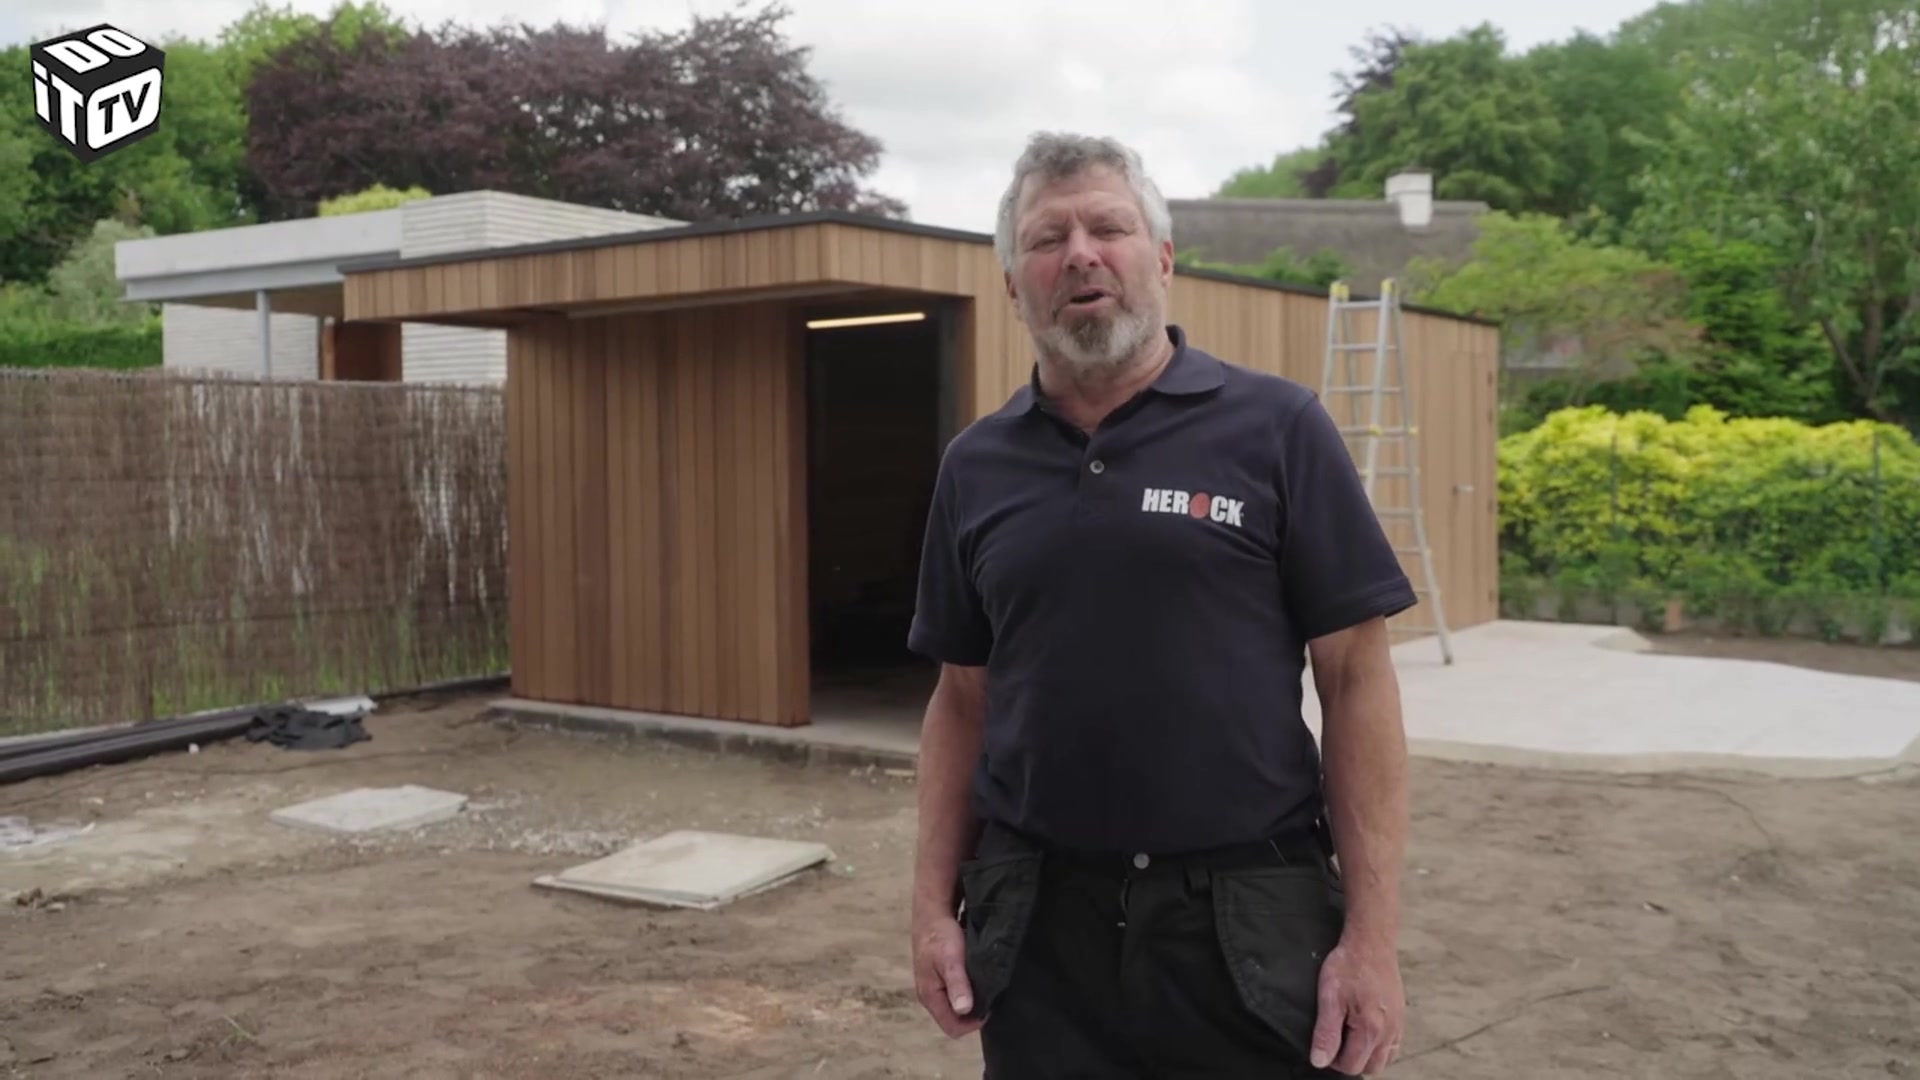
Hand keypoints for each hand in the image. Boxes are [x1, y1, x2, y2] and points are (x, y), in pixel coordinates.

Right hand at [912, 911, 981, 1037]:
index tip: (989, 1008)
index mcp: (929, 996)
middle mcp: (930, 995)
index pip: (952, 1027)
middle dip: (973, 1014)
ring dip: (971, 1001)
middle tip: (991, 998)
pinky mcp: (940, 976)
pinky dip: (968, 991)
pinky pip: (955, 993)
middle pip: (953, 1019)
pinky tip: (979, 980)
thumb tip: (964, 1010)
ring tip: (987, 989)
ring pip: (955, 1006)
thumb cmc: (940, 935)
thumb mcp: (951, 959)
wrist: (932, 911)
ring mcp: (934, 986)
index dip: (972, 1024)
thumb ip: (957, 984)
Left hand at [1310, 932, 1404, 1074]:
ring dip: (1366, 1054)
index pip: (1351, 1066)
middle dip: (1351, 1060)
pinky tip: (1366, 1029)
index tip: (1324, 1043)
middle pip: (1370, 1067)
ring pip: (1384, 1058)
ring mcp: (1398, 1024)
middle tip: (1336, 1039)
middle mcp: (1389, 1032)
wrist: (1370, 942)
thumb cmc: (1348, 966)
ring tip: (1350, 1035)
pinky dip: (1380, 1045)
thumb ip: (1326, 1033)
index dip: (1332, 1060)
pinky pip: (1393, 1044)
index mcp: (1370, 1030)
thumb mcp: (1329, 998)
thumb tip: (1319, 1061)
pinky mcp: (1401, 1015)